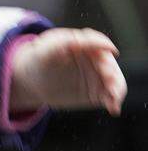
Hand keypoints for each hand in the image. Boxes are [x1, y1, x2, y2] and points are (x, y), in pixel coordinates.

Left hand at [10, 28, 126, 115]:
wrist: (33, 82)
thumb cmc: (38, 61)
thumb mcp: (43, 51)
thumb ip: (58, 44)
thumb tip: (77, 41)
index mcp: (82, 43)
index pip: (96, 42)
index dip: (104, 45)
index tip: (111, 51)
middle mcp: (94, 58)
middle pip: (109, 63)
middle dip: (112, 71)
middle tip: (109, 80)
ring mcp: (98, 75)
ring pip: (114, 80)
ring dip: (117, 88)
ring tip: (114, 98)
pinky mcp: (98, 92)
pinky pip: (110, 96)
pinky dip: (114, 101)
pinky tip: (113, 109)